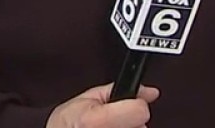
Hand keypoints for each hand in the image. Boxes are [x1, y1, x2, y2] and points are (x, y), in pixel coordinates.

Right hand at [45, 83, 160, 127]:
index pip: (141, 111)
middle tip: (110, 121)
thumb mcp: (84, 99)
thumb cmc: (64, 125)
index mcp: (96, 121)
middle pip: (142, 126)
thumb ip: (116, 91)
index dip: (134, 105)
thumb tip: (149, 91)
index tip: (125, 106)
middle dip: (129, 121)